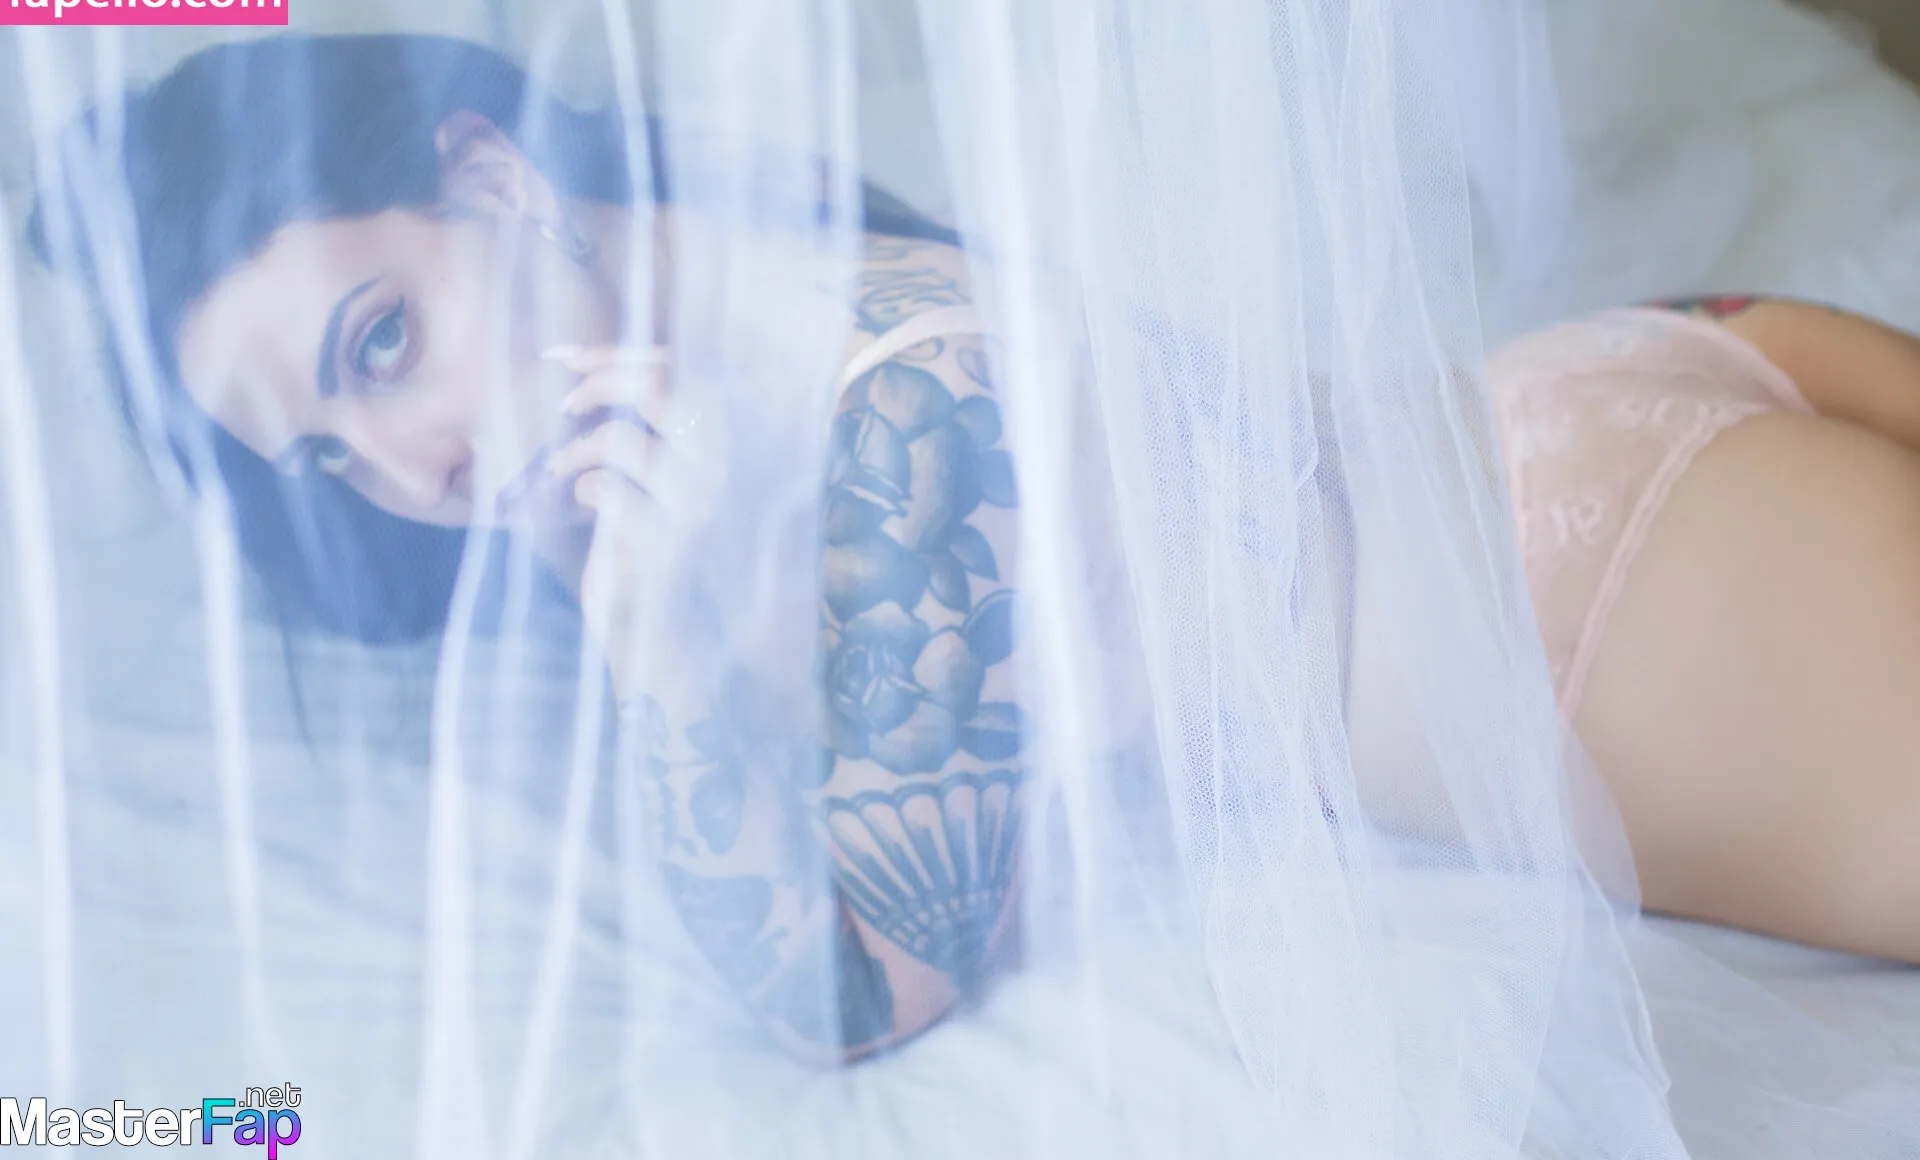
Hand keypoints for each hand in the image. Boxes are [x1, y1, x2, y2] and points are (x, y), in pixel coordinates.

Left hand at [539, 344, 724, 703]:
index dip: (615, 353)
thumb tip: (576, 362)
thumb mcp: (655, 474)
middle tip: (565, 401)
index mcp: (728, 442)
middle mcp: (725, 467)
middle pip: (657, 386)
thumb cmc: (649, 544)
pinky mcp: (663, 538)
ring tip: (561, 470)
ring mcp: (698, 503)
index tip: (562, 355)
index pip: (678, 368)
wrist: (663, 631)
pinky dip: (578, 490)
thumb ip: (640, 423)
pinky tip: (583, 511)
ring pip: (620, 436)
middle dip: (599, 381)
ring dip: (575, 448)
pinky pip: (601, 486)